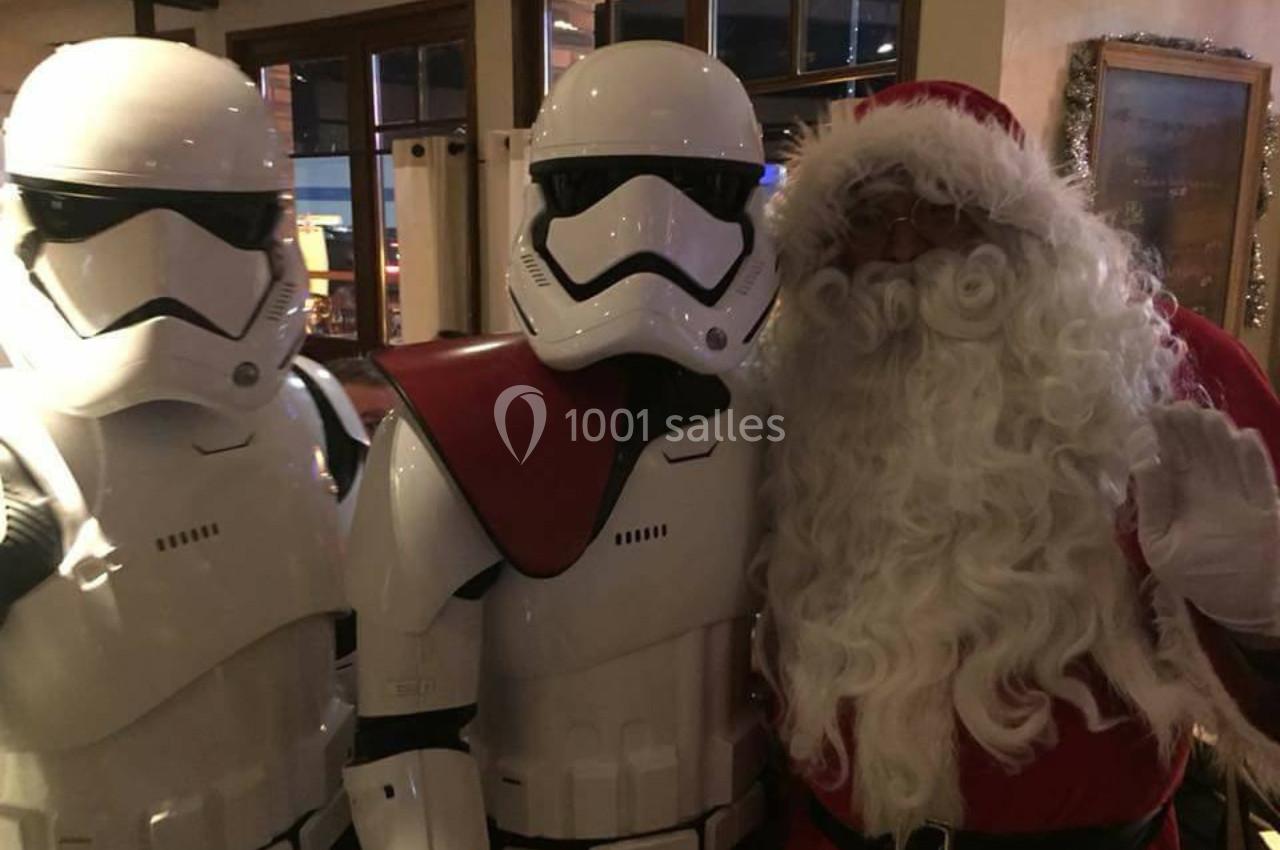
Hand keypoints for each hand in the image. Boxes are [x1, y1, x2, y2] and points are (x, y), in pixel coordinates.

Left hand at [1133, 402, 1279, 633]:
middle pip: (1199, 449)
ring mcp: (1241, 495)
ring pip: (1229, 456)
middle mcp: (1211, 488)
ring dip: (1218, 435)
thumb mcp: (1162, 545)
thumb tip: (1143, 463)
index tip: (1154, 412)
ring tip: (1204, 415)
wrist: (1245, 606)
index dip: (1164, 434)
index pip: (1172, 457)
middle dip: (1188, 427)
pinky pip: (1262, 480)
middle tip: (1177, 406)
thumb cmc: (1200, 576)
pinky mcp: (1267, 507)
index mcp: (1182, 494)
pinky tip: (1243, 437)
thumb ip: (1153, 506)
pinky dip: (1253, 460)